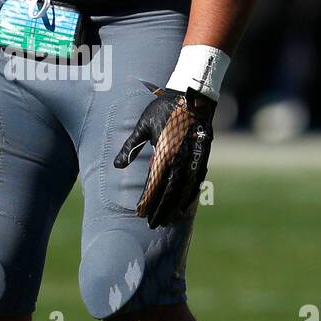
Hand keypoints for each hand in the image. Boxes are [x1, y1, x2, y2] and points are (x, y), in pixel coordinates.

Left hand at [114, 84, 213, 228]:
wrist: (193, 96)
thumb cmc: (164, 109)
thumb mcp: (143, 126)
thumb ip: (130, 147)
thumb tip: (117, 166)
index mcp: (164, 153)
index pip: (154, 183)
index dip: (147, 200)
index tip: (139, 213)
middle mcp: (180, 159)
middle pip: (170, 192)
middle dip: (160, 210)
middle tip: (152, 225)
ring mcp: (194, 159)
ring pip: (185, 190)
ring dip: (175, 207)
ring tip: (167, 220)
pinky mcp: (203, 156)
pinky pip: (197, 181)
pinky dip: (190, 195)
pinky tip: (185, 205)